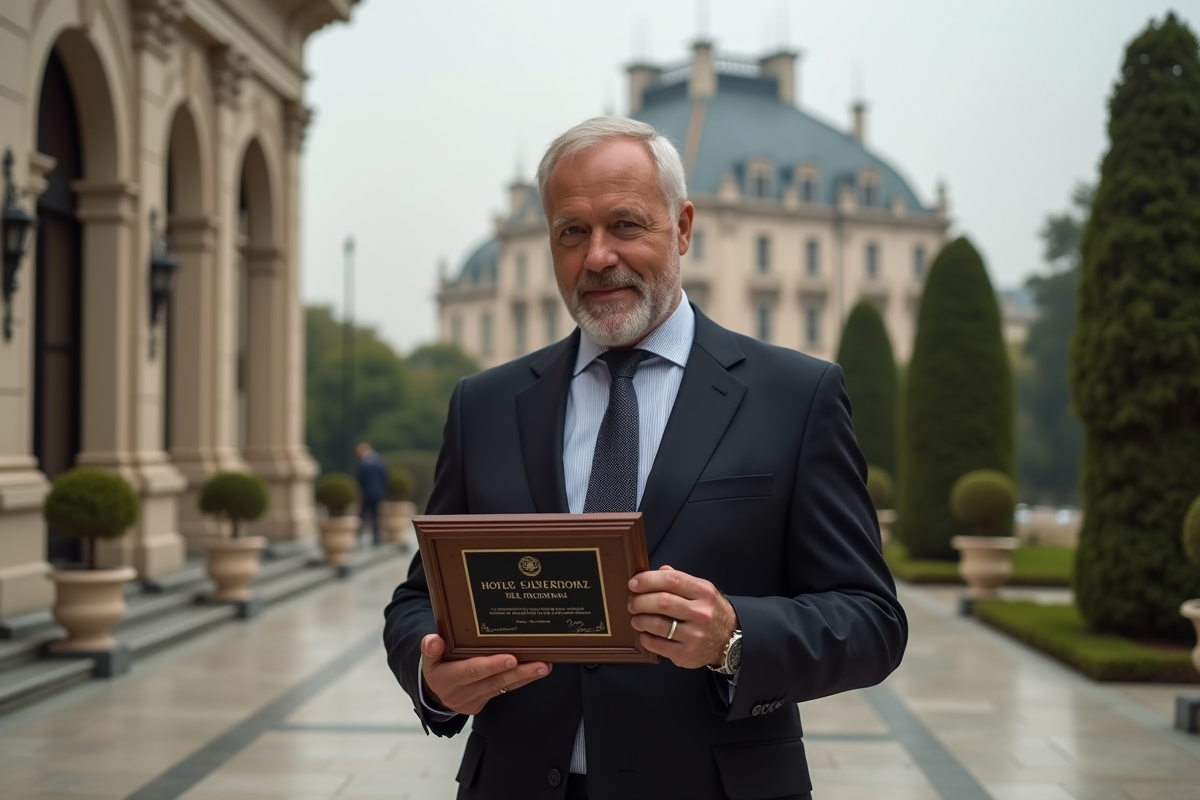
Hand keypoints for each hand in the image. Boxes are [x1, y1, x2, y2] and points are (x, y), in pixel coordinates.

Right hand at [420, 634, 551, 714]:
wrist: (434, 692)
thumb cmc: (436, 667)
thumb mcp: (428, 658)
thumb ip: (430, 648)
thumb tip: (434, 640)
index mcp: (447, 679)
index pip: (471, 671)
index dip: (490, 665)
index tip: (510, 658)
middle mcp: (462, 692)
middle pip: (493, 682)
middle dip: (518, 672)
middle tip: (539, 664)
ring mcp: (474, 700)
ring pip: (503, 687)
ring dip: (525, 677)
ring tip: (544, 666)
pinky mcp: (484, 702)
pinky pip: (505, 690)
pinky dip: (521, 680)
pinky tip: (537, 670)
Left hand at [627, 566, 737, 668]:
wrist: (729, 638)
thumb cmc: (710, 611)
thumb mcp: (702, 590)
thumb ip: (679, 579)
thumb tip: (657, 571)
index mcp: (703, 592)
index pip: (672, 580)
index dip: (648, 580)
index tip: (633, 583)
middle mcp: (701, 613)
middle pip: (662, 602)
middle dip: (640, 601)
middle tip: (632, 602)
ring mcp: (694, 635)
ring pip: (657, 624)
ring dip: (639, 619)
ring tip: (636, 618)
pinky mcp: (686, 653)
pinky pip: (658, 645)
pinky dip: (645, 638)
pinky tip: (644, 633)